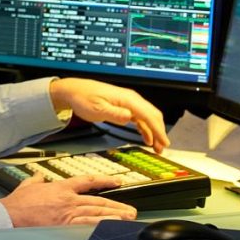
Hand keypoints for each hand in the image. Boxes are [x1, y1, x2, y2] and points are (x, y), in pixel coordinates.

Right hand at [0, 173, 137, 226]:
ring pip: (96, 213)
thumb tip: (38, 176)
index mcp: (60, 187)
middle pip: (98, 201)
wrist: (11, 215)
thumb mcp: (27, 186)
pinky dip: (100, 225)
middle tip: (130, 209)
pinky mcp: (65, 225)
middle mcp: (68, 199)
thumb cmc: (17, 203)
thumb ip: (36, 180)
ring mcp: (68, 213)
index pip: (87, 181)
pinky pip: (87, 225)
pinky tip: (111, 227)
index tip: (115, 182)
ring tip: (127, 218)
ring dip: (114, 215)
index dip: (103, 181)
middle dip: (116, 205)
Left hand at [49, 78, 169, 152]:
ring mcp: (129, 103)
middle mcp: (131, 99)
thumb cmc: (84, 97)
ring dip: (154, 132)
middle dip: (159, 132)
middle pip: (152, 115)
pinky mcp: (124, 107)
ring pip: (148, 117)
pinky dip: (146, 128)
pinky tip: (146, 138)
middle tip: (162, 148)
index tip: (164, 142)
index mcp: (127, 99)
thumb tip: (129, 117)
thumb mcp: (97, 108)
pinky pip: (140, 118)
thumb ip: (114, 114)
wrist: (75, 90)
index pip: (148, 115)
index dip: (158, 130)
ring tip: (156, 147)